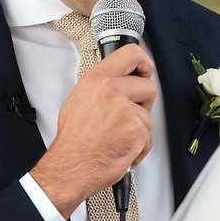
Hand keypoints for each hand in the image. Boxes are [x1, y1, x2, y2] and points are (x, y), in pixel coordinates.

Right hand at [28, 43, 156, 215]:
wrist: (71, 167)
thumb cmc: (73, 140)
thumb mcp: (78, 101)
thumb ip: (100, 87)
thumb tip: (117, 81)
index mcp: (96, 80)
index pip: (132, 54)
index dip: (144, 63)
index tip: (144, 72)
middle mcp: (111, 90)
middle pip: (148, 87)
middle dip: (143, 104)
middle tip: (127, 116)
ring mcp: (125, 110)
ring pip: (148, 116)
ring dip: (138, 129)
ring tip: (117, 137)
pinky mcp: (136, 130)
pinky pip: (148, 137)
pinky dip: (138, 148)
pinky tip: (121, 148)